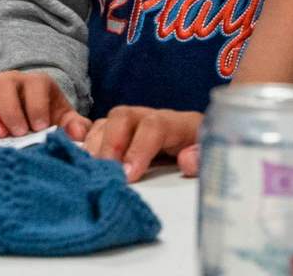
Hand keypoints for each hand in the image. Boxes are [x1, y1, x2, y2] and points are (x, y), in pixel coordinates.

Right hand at [0, 71, 75, 136]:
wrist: (27, 118)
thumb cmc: (47, 120)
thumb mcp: (64, 122)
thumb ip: (75, 126)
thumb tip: (78, 134)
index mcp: (37, 82)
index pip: (35, 83)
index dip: (37, 104)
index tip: (40, 127)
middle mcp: (9, 80)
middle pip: (3, 82)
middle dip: (9, 109)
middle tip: (17, 133)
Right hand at [80, 105, 203, 180]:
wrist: (198, 144)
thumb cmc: (202, 153)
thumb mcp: (212, 156)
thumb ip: (203, 158)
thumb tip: (186, 161)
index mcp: (178, 123)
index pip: (154, 126)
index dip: (139, 149)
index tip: (128, 175)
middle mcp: (150, 117)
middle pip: (124, 116)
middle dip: (111, 143)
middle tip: (103, 170)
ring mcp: (132, 122)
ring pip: (107, 122)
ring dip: (95, 145)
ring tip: (89, 169)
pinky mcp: (118, 131)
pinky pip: (96, 129)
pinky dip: (86, 143)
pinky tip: (80, 160)